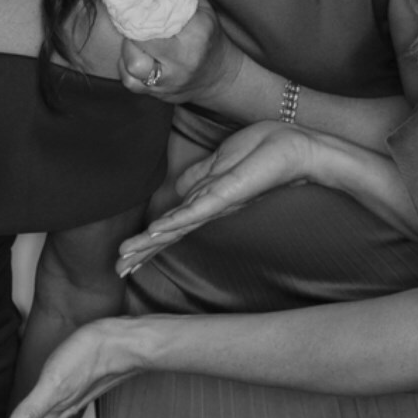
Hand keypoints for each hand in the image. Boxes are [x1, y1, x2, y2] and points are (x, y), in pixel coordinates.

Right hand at [116, 121, 317, 275]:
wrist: (299, 148)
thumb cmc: (268, 150)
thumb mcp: (222, 159)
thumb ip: (198, 175)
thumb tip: (176, 190)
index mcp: (208, 198)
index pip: (172, 221)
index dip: (148, 237)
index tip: (126, 254)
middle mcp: (210, 207)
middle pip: (170, 233)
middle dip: (143, 250)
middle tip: (118, 269)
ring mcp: (218, 203)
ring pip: (177, 227)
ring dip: (150, 242)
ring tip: (125, 258)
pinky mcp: (226, 196)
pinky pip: (195, 211)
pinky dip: (174, 222)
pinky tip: (155, 233)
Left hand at [117, 0, 239, 107]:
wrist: (220, 78)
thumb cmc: (210, 39)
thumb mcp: (205, 11)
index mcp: (195, 37)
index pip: (157, 22)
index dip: (138, 11)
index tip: (130, 1)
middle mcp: (181, 62)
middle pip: (140, 46)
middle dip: (130, 32)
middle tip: (129, 21)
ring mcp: (168, 82)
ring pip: (132, 67)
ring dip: (126, 51)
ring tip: (133, 41)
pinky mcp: (157, 95)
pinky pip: (130, 82)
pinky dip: (125, 68)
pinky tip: (134, 57)